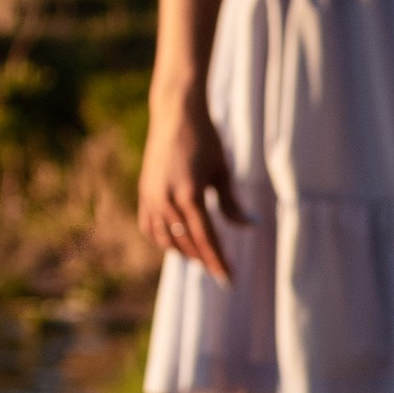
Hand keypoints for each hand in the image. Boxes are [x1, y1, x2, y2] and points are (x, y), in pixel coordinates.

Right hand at [138, 91, 244, 281]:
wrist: (175, 113)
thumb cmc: (206, 140)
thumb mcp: (222, 172)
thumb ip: (232, 204)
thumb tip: (249, 225)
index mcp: (190, 196)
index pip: (206, 240)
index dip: (218, 262)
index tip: (229, 279)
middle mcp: (166, 201)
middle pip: (187, 243)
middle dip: (205, 259)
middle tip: (220, 271)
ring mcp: (151, 198)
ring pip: (166, 240)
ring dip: (184, 252)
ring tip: (200, 258)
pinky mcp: (143, 193)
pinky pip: (150, 227)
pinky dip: (163, 240)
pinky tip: (176, 243)